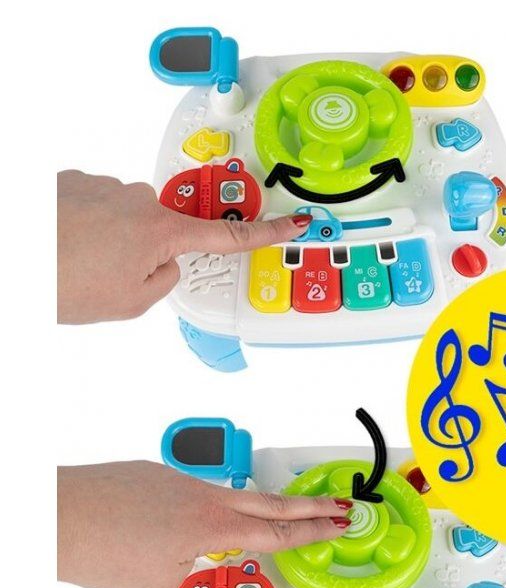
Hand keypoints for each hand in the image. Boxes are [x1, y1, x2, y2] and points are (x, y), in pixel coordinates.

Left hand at [57, 171, 312, 323]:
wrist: (10, 254)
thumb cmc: (57, 280)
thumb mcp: (127, 302)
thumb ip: (162, 282)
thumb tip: (162, 264)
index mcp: (159, 231)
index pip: (227, 235)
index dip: (265, 232)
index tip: (291, 224)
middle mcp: (135, 200)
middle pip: (165, 228)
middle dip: (147, 251)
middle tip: (112, 275)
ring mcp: (102, 187)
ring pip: (126, 219)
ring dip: (110, 241)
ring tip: (77, 264)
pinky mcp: (71, 182)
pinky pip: (95, 207)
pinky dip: (84, 227)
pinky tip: (64, 245)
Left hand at [57, 461, 351, 587]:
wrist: (56, 514)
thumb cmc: (97, 548)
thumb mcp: (157, 580)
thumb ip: (191, 569)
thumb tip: (195, 560)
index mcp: (211, 527)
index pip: (276, 532)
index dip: (313, 530)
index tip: (338, 525)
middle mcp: (203, 497)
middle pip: (271, 503)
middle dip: (310, 507)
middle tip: (340, 505)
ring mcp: (181, 481)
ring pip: (234, 496)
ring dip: (262, 507)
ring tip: (281, 516)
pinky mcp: (159, 475)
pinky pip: (198, 492)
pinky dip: (210, 506)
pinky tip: (195, 520)